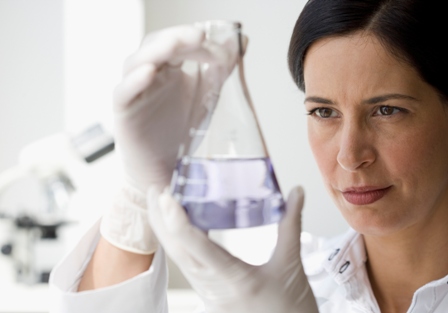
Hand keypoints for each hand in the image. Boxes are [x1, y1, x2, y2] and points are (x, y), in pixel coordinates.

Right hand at [101, 23, 240, 253]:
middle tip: (197, 35)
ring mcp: (135, 94)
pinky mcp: (124, 114)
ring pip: (134, 64)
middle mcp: (149, 78)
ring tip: (174, 45)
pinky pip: (123, 93)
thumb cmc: (182, 132)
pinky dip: (134, 81)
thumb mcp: (207, 97)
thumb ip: (221, 70)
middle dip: (175, 38)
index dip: (191, 38)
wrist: (166, 169)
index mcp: (168, 70)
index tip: (214, 40)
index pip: (174, 43)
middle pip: (153, 46)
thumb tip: (242, 41)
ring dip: (154, 52)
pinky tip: (148, 73)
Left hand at [148, 186, 318, 312]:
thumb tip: (296, 193)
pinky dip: (179, 243)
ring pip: (180, 259)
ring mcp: (209, 294)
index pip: (198, 248)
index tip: (166, 197)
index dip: (178, 221)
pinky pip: (188, 266)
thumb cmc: (291, 309)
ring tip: (162, 203)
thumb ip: (291, 225)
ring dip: (167, 231)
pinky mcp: (210, 295)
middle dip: (162, 220)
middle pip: (178, 252)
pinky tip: (180, 228)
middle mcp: (215, 288)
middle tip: (156, 190)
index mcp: (235, 279)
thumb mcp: (291, 265)